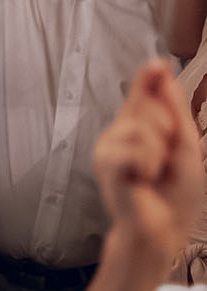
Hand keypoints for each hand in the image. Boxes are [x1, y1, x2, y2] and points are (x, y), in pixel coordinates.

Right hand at [94, 59, 204, 261]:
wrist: (163, 228)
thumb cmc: (174, 191)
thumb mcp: (185, 145)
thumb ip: (173, 108)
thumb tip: (161, 70)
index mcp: (140, 126)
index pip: (144, 94)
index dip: (149, 77)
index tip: (159, 62)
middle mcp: (120, 131)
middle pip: (149, 106)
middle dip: (168, 130)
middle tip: (164, 161)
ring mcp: (109, 146)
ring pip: (142, 127)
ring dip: (160, 153)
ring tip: (153, 173)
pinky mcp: (106, 163)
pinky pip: (135, 149)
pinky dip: (149, 165)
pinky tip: (144, 179)